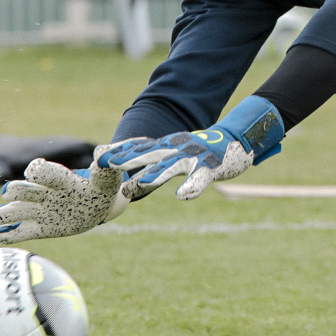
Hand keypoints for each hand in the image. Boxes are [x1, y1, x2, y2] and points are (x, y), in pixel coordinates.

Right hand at [0, 145, 135, 241]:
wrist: (100, 203)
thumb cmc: (102, 185)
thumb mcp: (108, 176)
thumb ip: (106, 164)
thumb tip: (102, 153)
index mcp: (61, 180)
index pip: (45, 172)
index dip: (38, 170)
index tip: (33, 172)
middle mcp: (47, 195)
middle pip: (25, 191)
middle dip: (16, 191)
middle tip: (9, 194)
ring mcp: (43, 212)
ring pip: (18, 212)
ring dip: (4, 215)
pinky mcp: (43, 229)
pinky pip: (22, 232)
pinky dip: (8, 235)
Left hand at [102, 95, 286, 201]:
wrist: (239, 139)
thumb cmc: (204, 152)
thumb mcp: (177, 155)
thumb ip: (155, 166)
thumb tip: (127, 185)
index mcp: (167, 147)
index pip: (139, 148)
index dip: (119, 151)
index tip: (97, 155)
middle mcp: (177, 149)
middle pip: (148, 153)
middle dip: (126, 158)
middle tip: (105, 163)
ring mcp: (193, 157)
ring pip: (170, 166)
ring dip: (153, 175)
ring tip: (137, 185)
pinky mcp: (211, 166)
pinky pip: (200, 178)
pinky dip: (191, 187)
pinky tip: (182, 196)